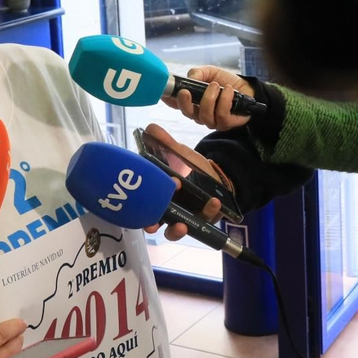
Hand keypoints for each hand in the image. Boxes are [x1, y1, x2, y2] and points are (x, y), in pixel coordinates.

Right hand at [139, 123, 223, 241]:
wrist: (218, 174)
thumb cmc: (192, 167)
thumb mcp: (179, 154)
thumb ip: (165, 143)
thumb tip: (150, 128)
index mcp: (158, 195)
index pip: (143, 204)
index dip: (140, 206)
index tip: (141, 199)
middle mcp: (168, 210)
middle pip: (155, 224)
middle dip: (152, 226)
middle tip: (152, 225)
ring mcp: (186, 217)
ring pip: (177, 230)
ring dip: (178, 230)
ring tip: (183, 224)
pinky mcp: (204, 219)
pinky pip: (205, 219)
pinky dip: (209, 211)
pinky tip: (214, 202)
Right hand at [164, 66, 255, 130]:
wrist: (247, 88)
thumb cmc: (226, 81)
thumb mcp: (210, 72)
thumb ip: (198, 73)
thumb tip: (190, 77)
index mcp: (192, 102)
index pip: (176, 104)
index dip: (168, 100)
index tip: (163, 94)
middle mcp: (199, 114)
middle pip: (187, 113)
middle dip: (185, 103)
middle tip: (186, 91)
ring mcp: (212, 121)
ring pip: (204, 115)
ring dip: (209, 98)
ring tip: (217, 85)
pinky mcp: (226, 124)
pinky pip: (221, 115)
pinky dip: (224, 101)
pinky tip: (228, 90)